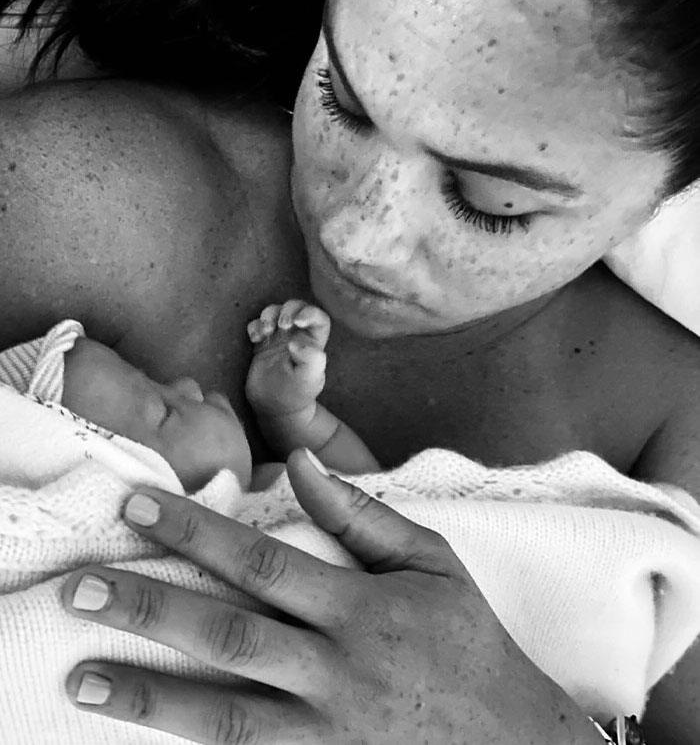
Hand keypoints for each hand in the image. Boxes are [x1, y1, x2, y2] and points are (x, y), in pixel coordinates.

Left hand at [61, 449, 598, 744]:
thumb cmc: (469, 642)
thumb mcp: (432, 562)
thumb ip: (362, 515)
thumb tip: (301, 465)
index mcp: (362, 608)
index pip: (261, 561)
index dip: (194, 532)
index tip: (136, 508)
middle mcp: (337, 671)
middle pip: (229, 635)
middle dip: (149, 608)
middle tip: (79, 588)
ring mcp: (328, 735)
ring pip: (224, 715)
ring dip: (148, 695)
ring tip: (83, 676)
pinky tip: (144, 736)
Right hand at [246, 300, 329, 415]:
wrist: (275, 408)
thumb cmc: (297, 393)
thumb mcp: (309, 378)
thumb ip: (310, 359)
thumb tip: (295, 342)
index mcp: (314, 341)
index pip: (319, 317)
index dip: (310, 313)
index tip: (298, 322)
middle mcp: (297, 335)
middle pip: (295, 307)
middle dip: (287, 309)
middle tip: (281, 325)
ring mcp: (278, 337)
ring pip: (274, 311)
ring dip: (269, 315)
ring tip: (265, 331)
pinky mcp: (261, 343)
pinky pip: (256, 325)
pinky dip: (254, 326)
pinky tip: (255, 339)